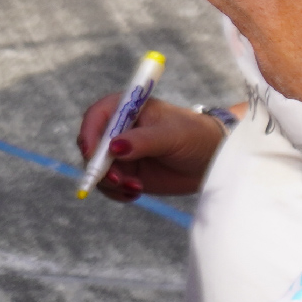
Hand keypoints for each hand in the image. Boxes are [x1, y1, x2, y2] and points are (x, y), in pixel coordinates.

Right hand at [75, 96, 229, 200]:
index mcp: (125, 108)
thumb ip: (142, 140)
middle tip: (118, 180)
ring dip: (111, 183)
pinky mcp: (127, 173)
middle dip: (99, 166)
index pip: (96, 117)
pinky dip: (117, 192)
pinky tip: (135, 193)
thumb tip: (114, 147)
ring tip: (136, 188)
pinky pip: (109, 185)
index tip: (92, 154)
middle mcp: (117, 130)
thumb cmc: (195, 136)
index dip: (88, 134)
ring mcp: (120, 153)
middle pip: (91, 146)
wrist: (213, 159)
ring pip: (98, 169)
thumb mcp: (171, 135)